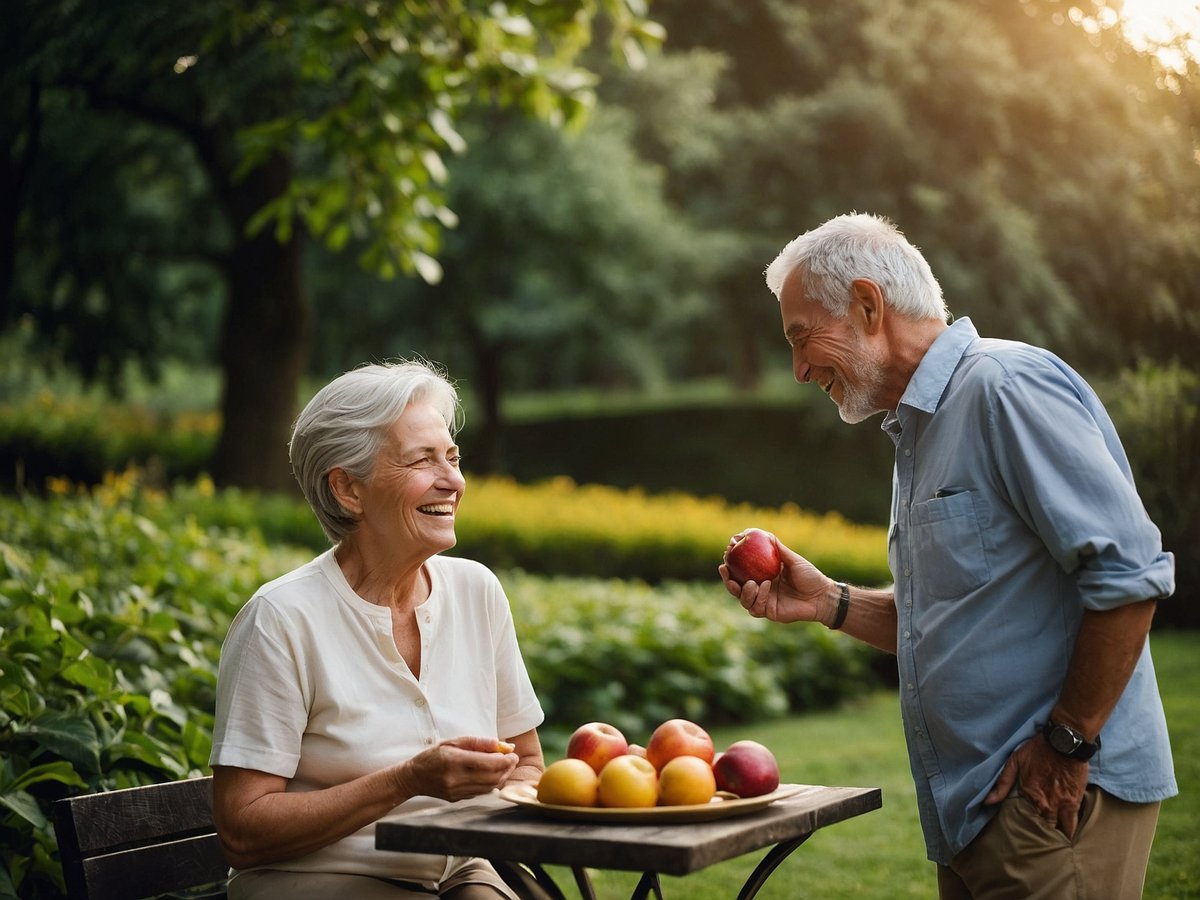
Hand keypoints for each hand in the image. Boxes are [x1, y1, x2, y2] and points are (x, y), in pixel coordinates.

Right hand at [393, 736, 518, 802]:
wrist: (414, 778)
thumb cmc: (433, 756)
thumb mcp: (452, 742)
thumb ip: (478, 742)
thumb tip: (501, 744)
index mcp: (454, 761)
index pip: (488, 763)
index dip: (505, 759)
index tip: (512, 753)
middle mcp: (456, 779)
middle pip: (492, 777)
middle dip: (507, 768)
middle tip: (512, 759)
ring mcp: (456, 792)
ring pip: (489, 787)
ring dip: (502, 777)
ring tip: (505, 766)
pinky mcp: (457, 799)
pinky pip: (481, 793)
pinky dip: (491, 784)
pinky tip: (492, 775)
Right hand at [719, 532, 834, 624]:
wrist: (822, 596)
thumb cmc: (810, 576)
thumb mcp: (793, 560)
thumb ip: (778, 549)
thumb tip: (765, 534)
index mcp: (763, 576)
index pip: (742, 571)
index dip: (732, 563)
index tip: (727, 551)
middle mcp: (761, 590)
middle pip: (737, 587)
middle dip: (727, 579)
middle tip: (724, 568)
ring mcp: (764, 602)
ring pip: (743, 599)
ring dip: (743, 591)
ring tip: (751, 582)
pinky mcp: (769, 613)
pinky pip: (756, 608)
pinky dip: (757, 597)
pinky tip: (765, 587)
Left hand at [984, 736, 1088, 838]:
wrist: (1064, 743)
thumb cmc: (1038, 750)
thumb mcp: (1015, 762)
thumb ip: (1002, 783)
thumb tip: (987, 802)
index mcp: (1028, 795)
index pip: (1022, 819)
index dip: (1021, 828)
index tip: (1017, 835)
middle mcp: (1044, 804)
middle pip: (1039, 828)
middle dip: (1036, 836)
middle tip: (1032, 843)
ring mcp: (1061, 805)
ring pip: (1057, 829)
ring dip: (1052, 837)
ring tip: (1049, 845)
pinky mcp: (1074, 803)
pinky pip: (1072, 824)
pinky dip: (1068, 833)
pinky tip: (1065, 841)